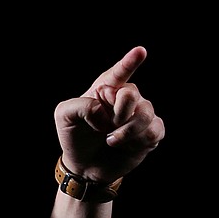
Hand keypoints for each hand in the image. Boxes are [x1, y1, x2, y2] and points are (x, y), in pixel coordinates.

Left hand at [53, 45, 164, 182]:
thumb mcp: (64, 117)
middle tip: (106, 127)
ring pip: (146, 114)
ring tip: (111, 140)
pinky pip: (155, 131)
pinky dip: (138, 142)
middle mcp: (125, 98)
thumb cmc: (74, 136)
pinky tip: (126, 146)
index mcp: (104, 89)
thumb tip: (104, 111)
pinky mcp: (151, 132)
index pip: (118, 73)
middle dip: (119, 112)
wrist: (84, 166)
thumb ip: (80, 106)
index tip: (140, 51)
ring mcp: (140, 114)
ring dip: (126, 131)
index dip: (129, 62)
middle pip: (131, 94)